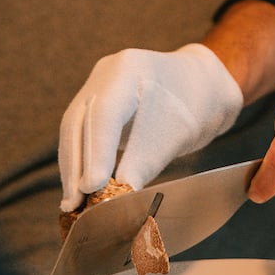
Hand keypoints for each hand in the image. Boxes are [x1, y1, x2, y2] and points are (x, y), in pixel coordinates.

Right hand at [58, 44, 243, 211]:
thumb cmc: (195, 106)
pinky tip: (79, 189)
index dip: (96, 152)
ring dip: (72, 169)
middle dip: (76, 167)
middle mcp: (106, 72)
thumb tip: (113, 207)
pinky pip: (79, 132)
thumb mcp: (175, 137)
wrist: (202, 87)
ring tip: (74, 205)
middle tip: (75, 205)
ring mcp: (97, 85)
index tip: (92, 187)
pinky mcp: (94, 102)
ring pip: (73, 129)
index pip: (104, 113)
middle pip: (79, 121)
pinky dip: (80, 162)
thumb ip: (141, 168)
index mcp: (130, 67)